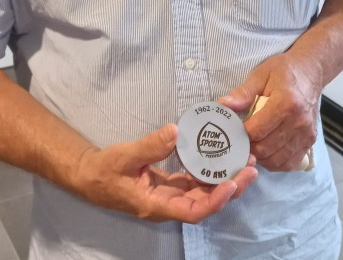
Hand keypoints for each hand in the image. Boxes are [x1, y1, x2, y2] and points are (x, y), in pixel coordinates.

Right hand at [75, 123, 257, 222]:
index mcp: (157, 205)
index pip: (193, 211)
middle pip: (206, 203)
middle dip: (231, 188)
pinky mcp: (170, 186)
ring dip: (224, 180)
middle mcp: (168, 204)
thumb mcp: (125, 156)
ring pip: (203, 194)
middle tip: (251, 167)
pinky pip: (195, 183)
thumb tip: (175, 131)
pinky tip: (221, 158)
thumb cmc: (105, 170)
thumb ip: (150, 146)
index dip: (215, 200)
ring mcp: (170, 196)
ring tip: (245, 162)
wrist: (90, 176)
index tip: (232, 183)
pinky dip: (209, 173)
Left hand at [219, 53, 318, 171]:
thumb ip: (242, 93)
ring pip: (277, 160)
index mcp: (285, 103)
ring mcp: (306, 134)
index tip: (233, 130)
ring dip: (261, 158)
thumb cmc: (284, 71)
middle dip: (249, 148)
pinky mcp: (310, 141)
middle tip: (240, 140)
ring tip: (252, 146)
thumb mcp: (260, 75)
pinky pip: (290, 163)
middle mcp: (298, 122)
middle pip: (266, 148)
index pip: (257, 131)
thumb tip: (222, 105)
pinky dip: (276, 162)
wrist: (310, 71)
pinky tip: (267, 152)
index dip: (241, 134)